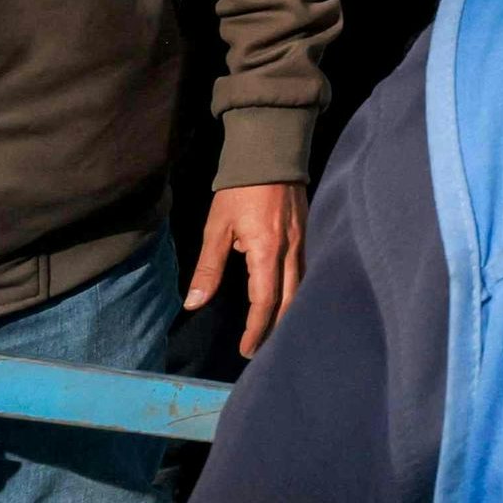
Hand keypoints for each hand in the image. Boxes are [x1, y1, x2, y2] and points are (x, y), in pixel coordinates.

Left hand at [191, 183, 309, 356]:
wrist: (271, 153)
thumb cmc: (239, 190)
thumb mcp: (216, 228)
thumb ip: (208, 268)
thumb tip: (194, 304)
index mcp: (267, 251)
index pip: (265, 301)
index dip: (256, 329)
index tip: (246, 349)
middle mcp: (291, 251)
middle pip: (289, 300)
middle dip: (275, 328)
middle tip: (260, 348)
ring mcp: (304, 242)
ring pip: (301, 288)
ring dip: (287, 312)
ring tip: (272, 330)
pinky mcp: (307, 234)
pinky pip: (305, 272)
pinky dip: (296, 292)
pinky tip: (286, 297)